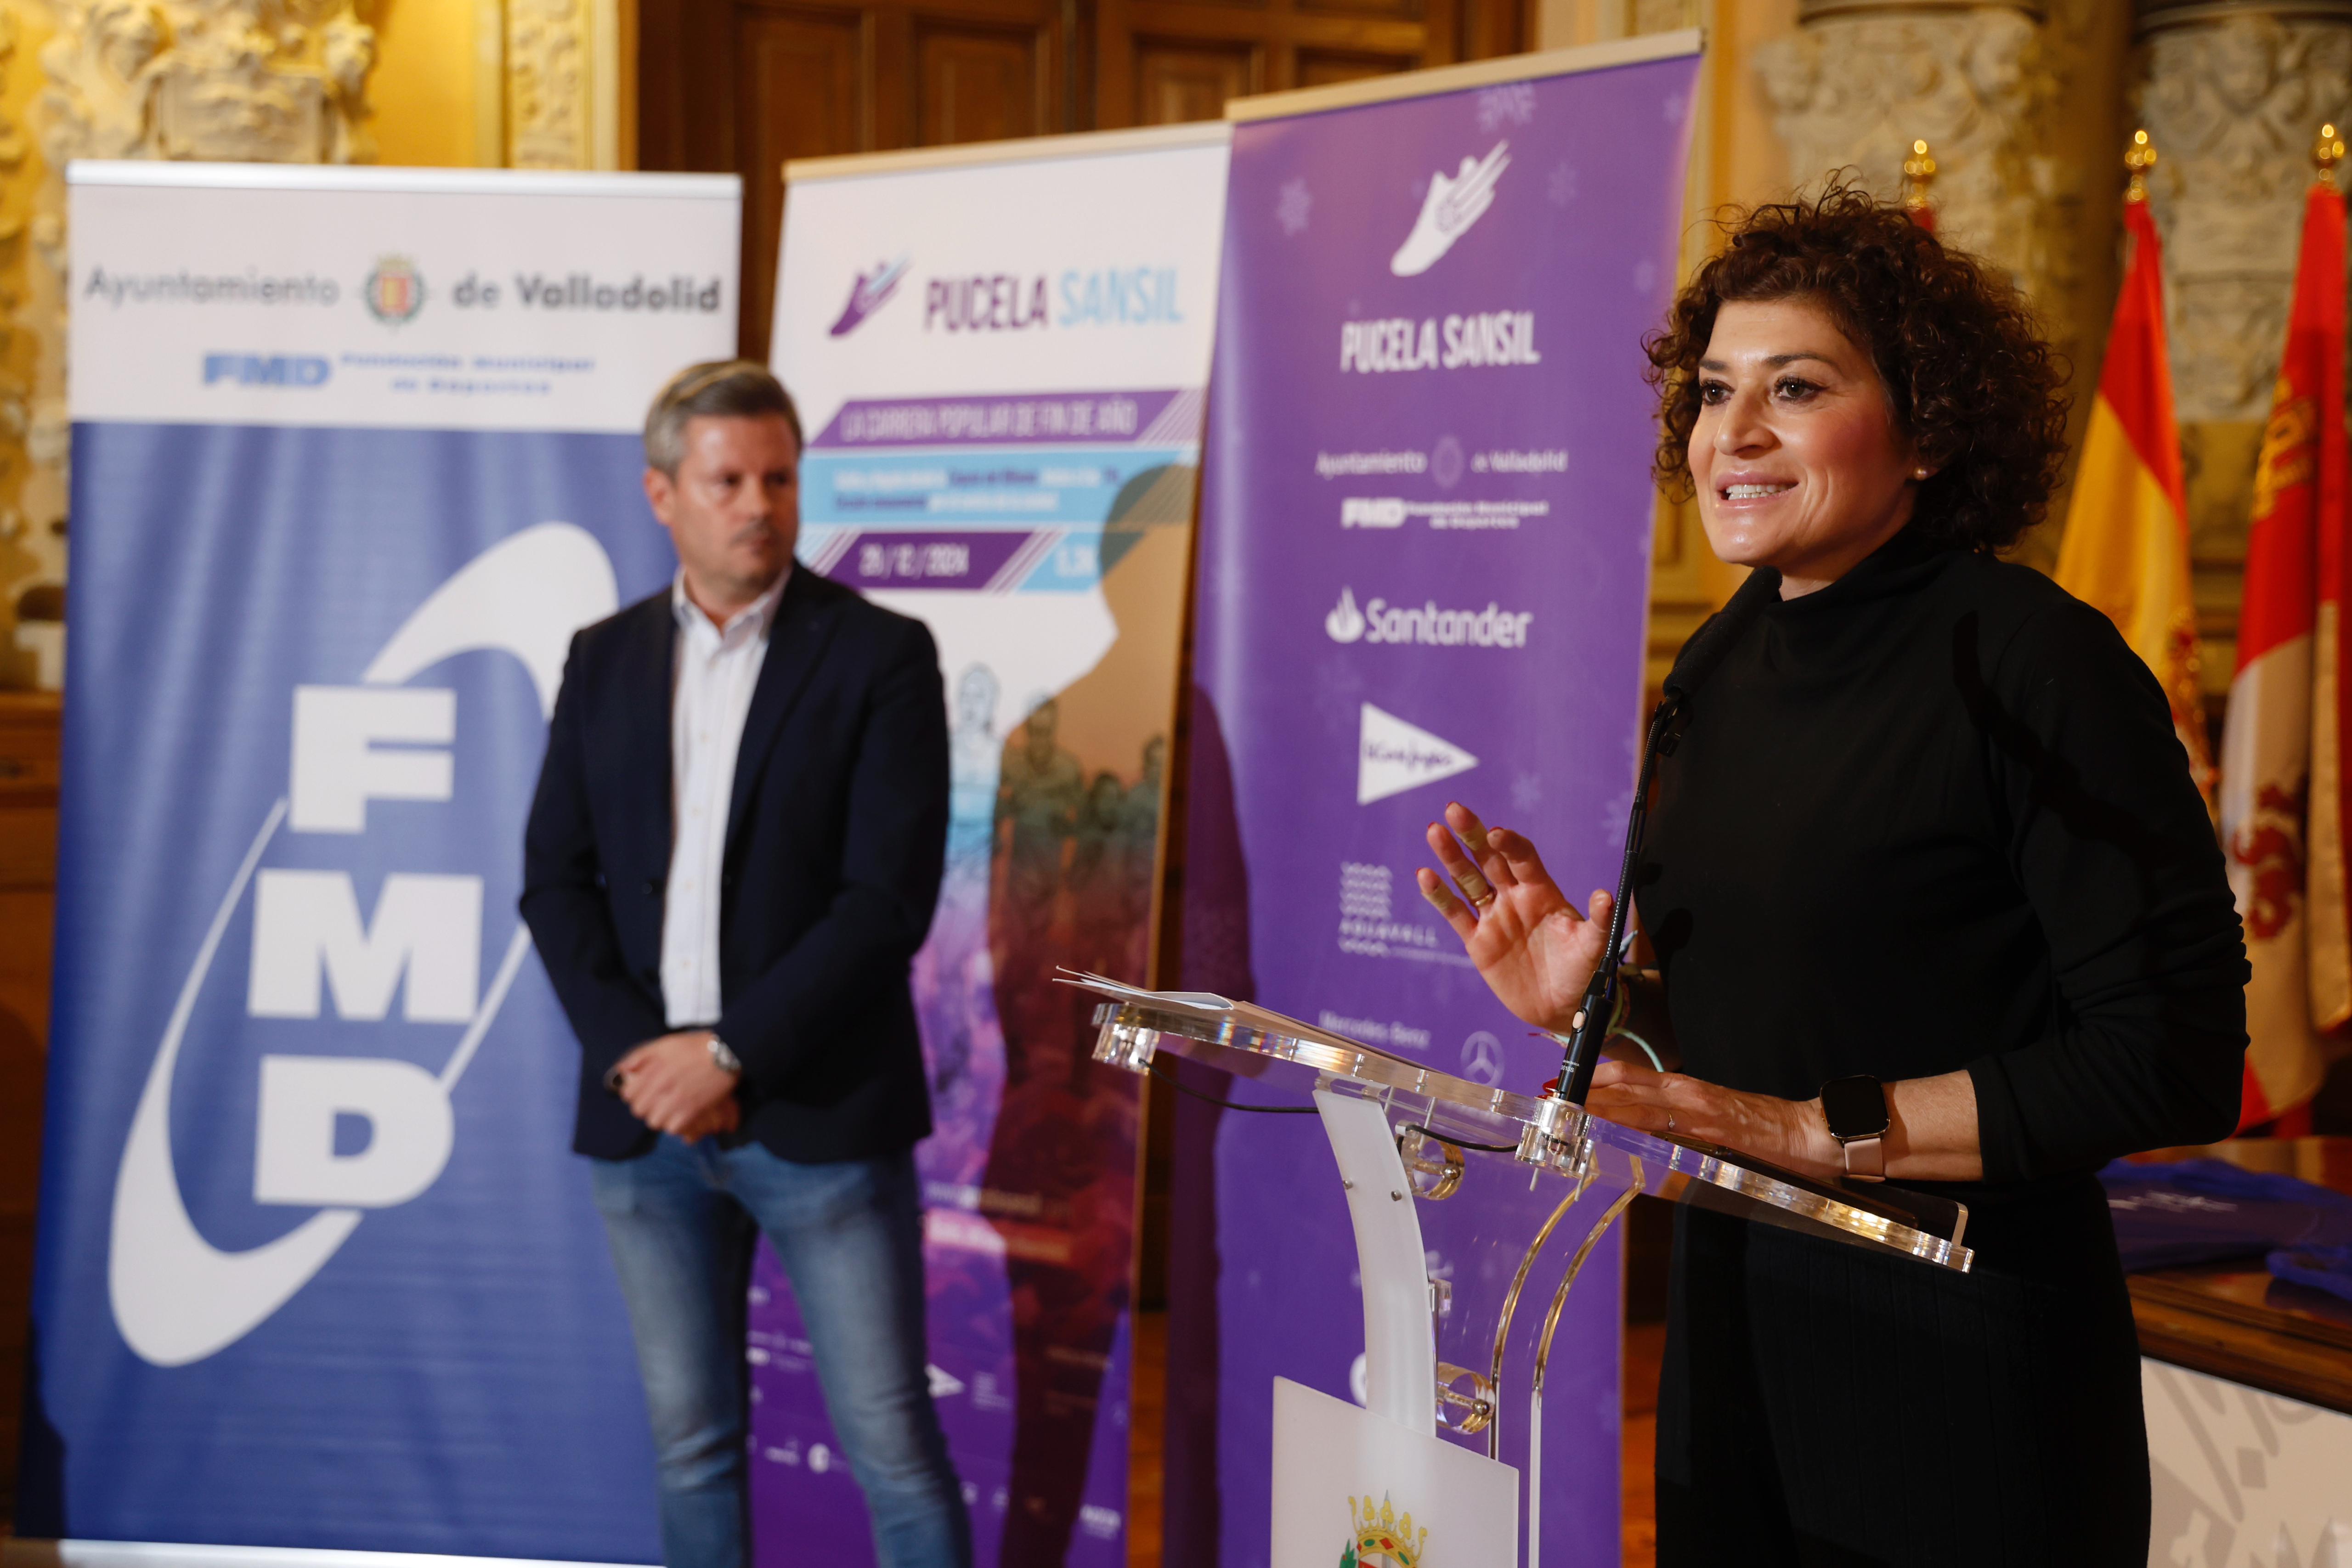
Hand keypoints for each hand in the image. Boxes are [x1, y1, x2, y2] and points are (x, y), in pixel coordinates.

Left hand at [612, 1030, 741, 1139]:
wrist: (725, 1053)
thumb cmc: (695, 1047)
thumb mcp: (664, 1044)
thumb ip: (640, 1056)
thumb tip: (621, 1069)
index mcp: (652, 1071)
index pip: (628, 1095)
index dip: (633, 1094)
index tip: (642, 1091)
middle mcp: (661, 1087)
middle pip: (639, 1111)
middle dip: (645, 1106)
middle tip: (656, 1101)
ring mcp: (676, 1101)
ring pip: (654, 1122)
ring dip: (659, 1117)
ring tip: (668, 1109)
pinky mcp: (692, 1111)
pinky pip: (673, 1128)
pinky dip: (675, 1124)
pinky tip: (680, 1115)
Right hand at [1416, 801, 1613, 1033]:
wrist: (1562, 1008)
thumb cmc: (1583, 973)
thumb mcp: (1594, 947)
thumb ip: (1598, 921)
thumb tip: (1606, 896)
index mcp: (1542, 892)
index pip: (1522, 857)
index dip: (1509, 844)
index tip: (1496, 834)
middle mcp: (1514, 898)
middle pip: (1489, 859)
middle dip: (1472, 834)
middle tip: (1454, 810)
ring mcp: (1494, 917)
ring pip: (1467, 880)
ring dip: (1451, 857)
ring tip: (1435, 832)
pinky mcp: (1477, 941)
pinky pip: (1455, 914)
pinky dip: (1440, 896)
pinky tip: (1425, 875)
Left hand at [1586, 1060, 1839, 1180]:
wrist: (1806, 1132)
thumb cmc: (1763, 1127)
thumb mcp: (1714, 1119)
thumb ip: (1682, 1121)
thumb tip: (1652, 1131)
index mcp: (1685, 1088)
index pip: (1631, 1078)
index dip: (1597, 1080)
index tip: (1568, 1085)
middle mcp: (1686, 1092)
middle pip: (1625, 1085)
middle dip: (1588, 1091)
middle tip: (1554, 1094)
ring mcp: (1696, 1108)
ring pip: (1637, 1101)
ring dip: (1600, 1104)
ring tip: (1568, 1107)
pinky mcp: (1708, 1127)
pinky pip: (1664, 1123)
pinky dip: (1633, 1122)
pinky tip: (1611, 1126)